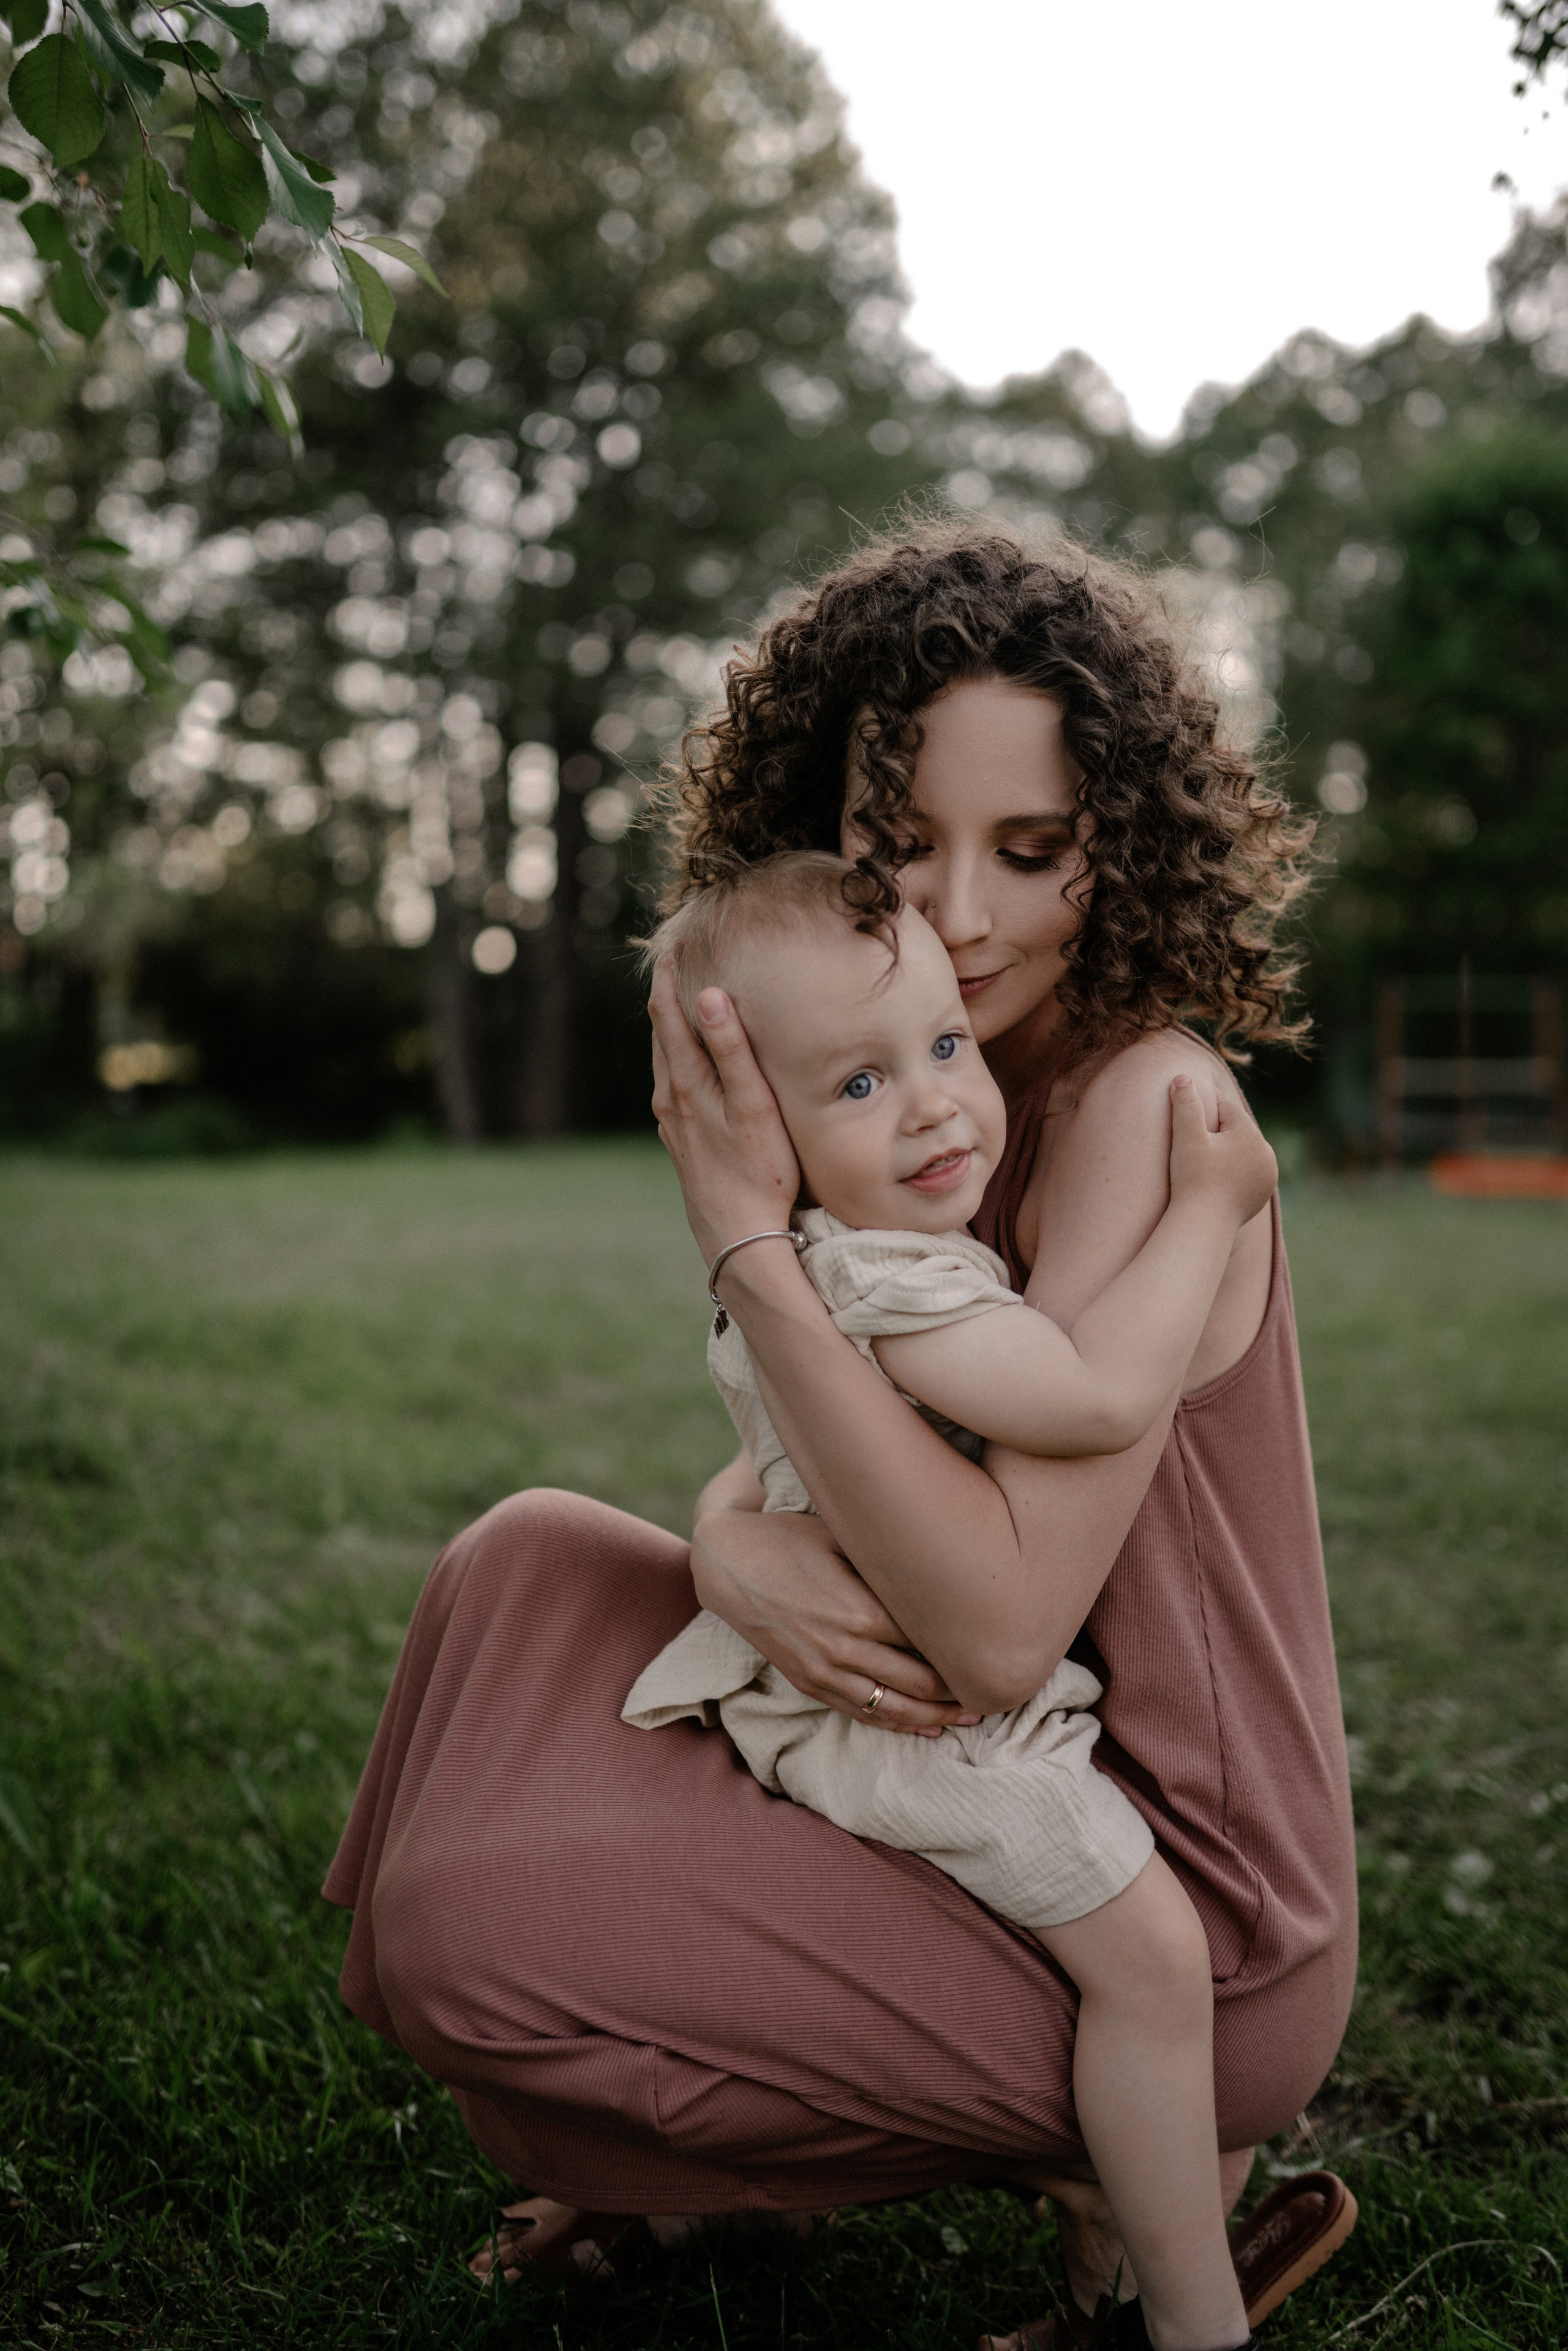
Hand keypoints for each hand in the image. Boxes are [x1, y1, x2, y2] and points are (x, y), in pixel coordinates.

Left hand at [649, 957, 800, 1267]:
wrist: (737, 1237)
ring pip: (667, 1058)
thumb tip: (710, 994)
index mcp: (684, 1083)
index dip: (668, 972)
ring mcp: (673, 1121)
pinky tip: (695, 1058)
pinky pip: (675, 1082)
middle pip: (661, 1031)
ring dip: (673, 1024)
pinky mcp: (682, 1139)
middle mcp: (669, 1099)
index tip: (674, 936)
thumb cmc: (756, 1172)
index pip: (666, 1012)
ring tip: (685, 994)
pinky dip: (681, 1056)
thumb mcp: (752, 1107)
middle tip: (678, 952)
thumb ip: (731, 1050)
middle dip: (667, 991)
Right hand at [690, 1500, 981, 1736]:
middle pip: (921, 1682)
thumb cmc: (789, 1537)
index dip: (966, 1650)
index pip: (931, 1643)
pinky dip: (897, 1724)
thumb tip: (941, 1569)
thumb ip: (889, 1561)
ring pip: (894, 1707)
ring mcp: (825, 1670)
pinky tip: (925, 1728)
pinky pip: (861, 1714)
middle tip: (998, 1689)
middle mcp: (846, 1648)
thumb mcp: (842, 1536)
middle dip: (961, 1691)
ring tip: (971, 1718)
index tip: (996, 1649)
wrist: (727, 1563)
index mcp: (862, 1610)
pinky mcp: (809, 1682)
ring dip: (936, 1716)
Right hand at [1166, 1073, 1276, 1226]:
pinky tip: (1219, 1167)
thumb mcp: (1186, 1137)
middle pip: (1236, 1129)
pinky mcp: (1262, 1193)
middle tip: (1197, 1119)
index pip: (1226, 1107)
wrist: (1204, 1226)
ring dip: (1227, 1145)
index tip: (1188, 1093)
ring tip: (1208, 1142)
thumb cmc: (1192, 1180)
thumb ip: (1186, 1104)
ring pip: (1243, 1149)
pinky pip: (1246, 1169)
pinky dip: (1234, 1166)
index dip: (1205, 1100)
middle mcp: (1266, 1153)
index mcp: (1251, 1135)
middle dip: (1218, 1124)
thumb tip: (1183, 1076)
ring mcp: (1268, 1175)